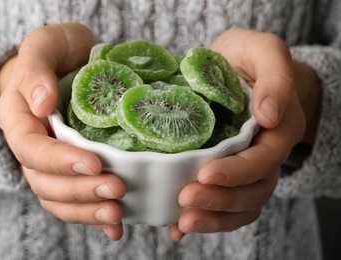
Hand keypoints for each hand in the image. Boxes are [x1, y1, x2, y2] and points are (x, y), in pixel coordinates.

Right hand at [0, 23, 125, 240]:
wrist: (71, 63)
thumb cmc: (58, 53)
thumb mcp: (46, 46)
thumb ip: (36, 71)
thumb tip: (42, 104)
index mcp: (20, 120)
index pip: (32, 149)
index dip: (60, 161)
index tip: (94, 162)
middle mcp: (33, 147)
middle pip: (45, 182)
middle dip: (80, 191)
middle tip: (116, 190)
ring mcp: (53, 163)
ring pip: (59, 199)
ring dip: (87, 210)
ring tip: (116, 213)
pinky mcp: (73, 171)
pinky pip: (76, 202)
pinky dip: (93, 217)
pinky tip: (115, 225)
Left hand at [168, 28, 309, 240]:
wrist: (236, 69)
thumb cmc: (247, 58)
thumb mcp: (263, 51)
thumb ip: (274, 77)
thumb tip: (269, 115)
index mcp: (278, 128)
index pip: (264, 158)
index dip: (238, 171)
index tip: (206, 173)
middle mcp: (265, 153)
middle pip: (253, 189)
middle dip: (221, 200)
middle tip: (186, 199)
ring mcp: (247, 167)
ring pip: (241, 205)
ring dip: (214, 218)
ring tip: (183, 222)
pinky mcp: (227, 173)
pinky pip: (225, 205)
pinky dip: (205, 219)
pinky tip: (178, 226)